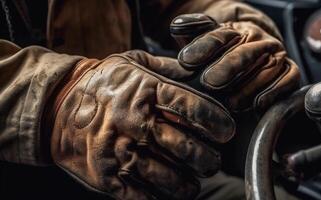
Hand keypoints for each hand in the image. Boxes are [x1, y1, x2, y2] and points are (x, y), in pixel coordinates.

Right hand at [48, 52, 234, 199]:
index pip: (193, 108)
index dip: (216, 122)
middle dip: (207, 159)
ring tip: (193, 181)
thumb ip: (167, 68)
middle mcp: (135, 123)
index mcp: (145, 92)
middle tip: (211, 160)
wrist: (56, 108)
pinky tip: (169, 192)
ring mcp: (120, 152)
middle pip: (187, 148)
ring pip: (170, 178)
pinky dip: (161, 197)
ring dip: (189, 183)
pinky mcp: (107, 176)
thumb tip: (198, 71)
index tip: (226, 132)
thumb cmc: (101, 84)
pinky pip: (143, 196)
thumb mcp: (132, 63)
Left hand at [170, 14, 299, 112]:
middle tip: (210, 83)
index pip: (219, 36)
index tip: (185, 61)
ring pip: (266, 69)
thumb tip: (177, 26)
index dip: (202, 48)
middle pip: (244, 53)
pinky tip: (258, 104)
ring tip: (231, 103)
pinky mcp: (289, 72)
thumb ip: (193, 34)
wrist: (253, 56)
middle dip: (227, 68)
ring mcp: (275, 56)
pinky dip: (274, 92)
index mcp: (235, 31)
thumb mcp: (205, 42)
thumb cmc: (222, 55)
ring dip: (248, 87)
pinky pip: (287, 80)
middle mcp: (258, 40)